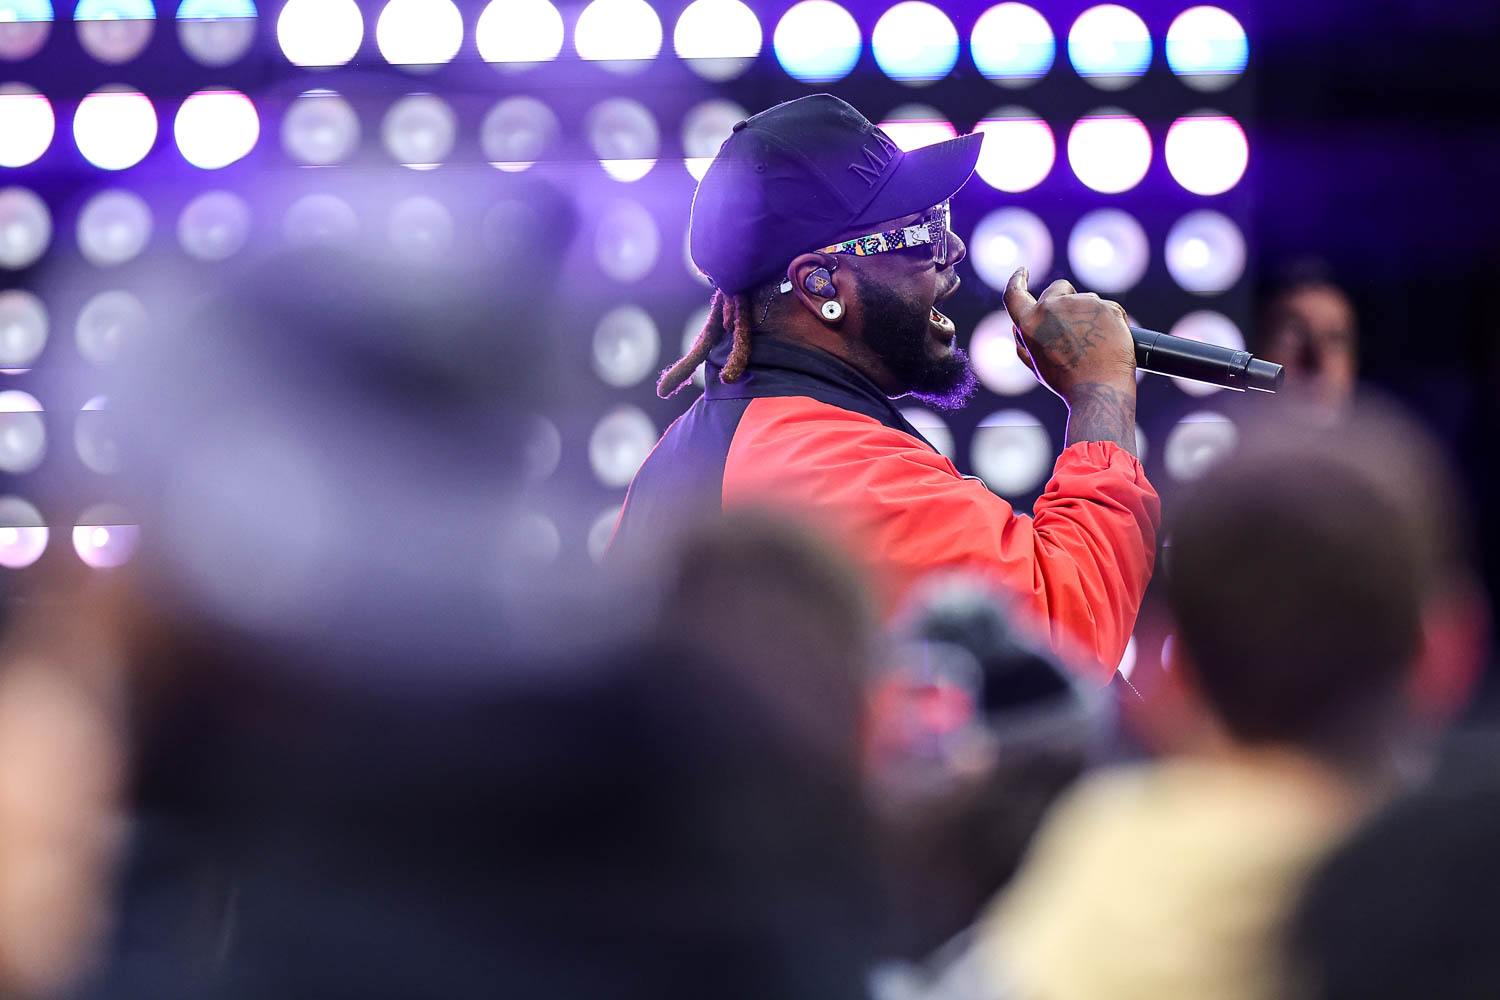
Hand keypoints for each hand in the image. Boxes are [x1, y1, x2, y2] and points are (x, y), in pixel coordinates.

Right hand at [1004, 268, 1138, 454]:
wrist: (1099, 390)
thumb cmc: (1067, 381)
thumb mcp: (1037, 365)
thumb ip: (1023, 343)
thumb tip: (1014, 326)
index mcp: (1029, 323)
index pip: (1014, 294)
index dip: (1017, 279)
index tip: (1023, 271)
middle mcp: (1052, 308)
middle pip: (1058, 289)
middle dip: (1065, 299)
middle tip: (1075, 324)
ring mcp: (1081, 304)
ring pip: (1086, 300)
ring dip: (1089, 315)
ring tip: (1094, 343)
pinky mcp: (1106, 307)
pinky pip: (1108, 308)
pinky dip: (1110, 322)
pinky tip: (1109, 341)